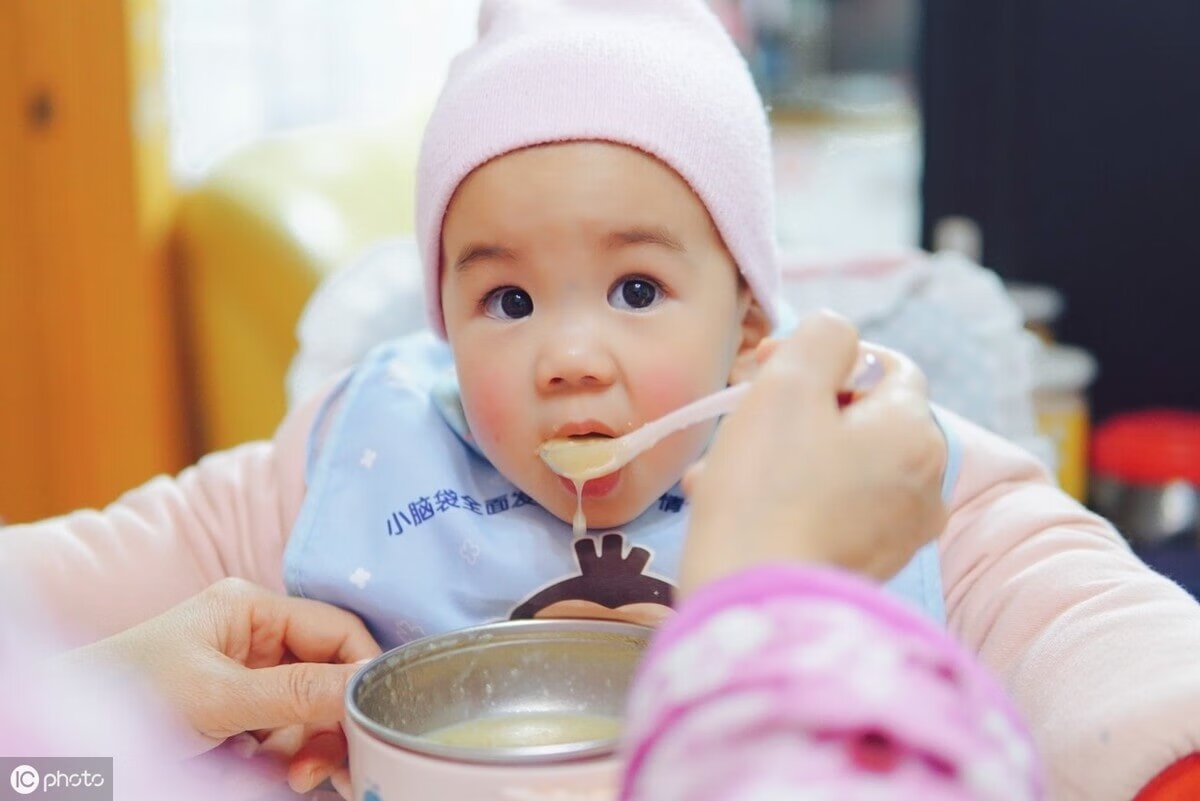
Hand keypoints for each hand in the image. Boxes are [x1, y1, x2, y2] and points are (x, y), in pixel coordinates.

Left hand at [61, 578, 380, 795]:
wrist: (69, 753)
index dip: (363, 668)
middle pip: (330, 677)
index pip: (336, 631)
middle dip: (335, 720)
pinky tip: (288, 778)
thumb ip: (296, 691)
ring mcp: (251, 685)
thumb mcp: (218, 695)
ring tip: (299, 779)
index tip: (377, 714)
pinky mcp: (243, 725)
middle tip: (334, 764)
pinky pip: (292, 741)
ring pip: (315, 716)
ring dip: (316, 749)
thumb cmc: (128, 698)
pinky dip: (297, 762)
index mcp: (253, 611)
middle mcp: (258, 642)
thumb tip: (367, 687)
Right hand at [679, 310, 946, 598]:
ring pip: (840, 465)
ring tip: (723, 471)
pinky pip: (833, 511)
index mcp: (916, 432)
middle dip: (796, 410)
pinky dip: (793, 499)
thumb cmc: (766, 488)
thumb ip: (823, 337)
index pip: (885, 365)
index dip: (824, 355)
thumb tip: (838, 335)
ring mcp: (902, 533)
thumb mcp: (788, 384)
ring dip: (785, 456)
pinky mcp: (870, 567)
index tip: (766, 367)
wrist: (752, 599)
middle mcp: (926, 483)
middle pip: (861, 418)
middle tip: (739, 419)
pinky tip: (738, 506)